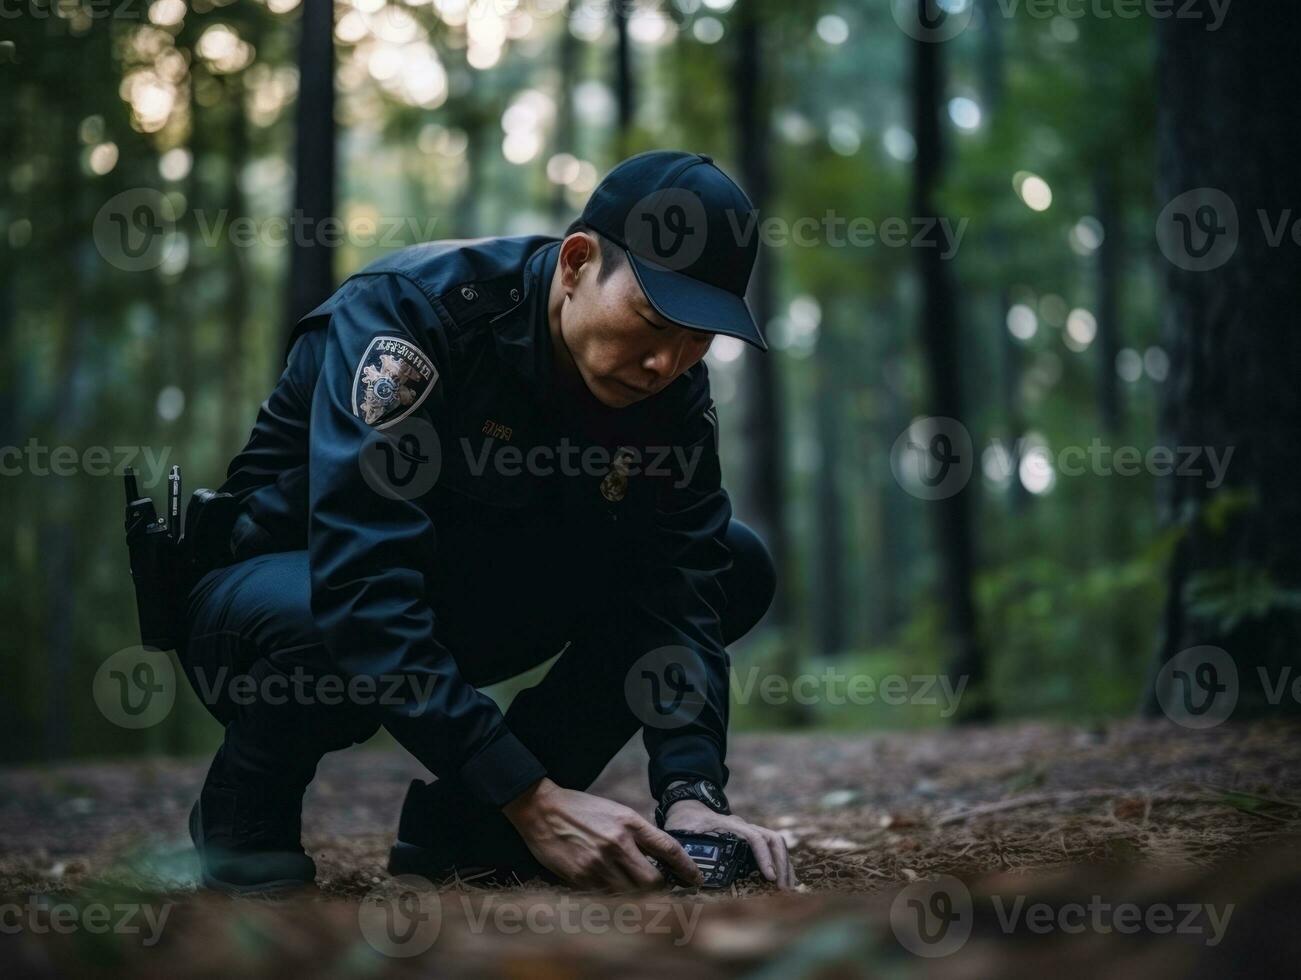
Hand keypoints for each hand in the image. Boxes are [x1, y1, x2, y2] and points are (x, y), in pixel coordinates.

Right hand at [503, 778, 702, 891]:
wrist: (542, 809)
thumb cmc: (581, 809)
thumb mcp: (615, 812)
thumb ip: (637, 833)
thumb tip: (660, 858)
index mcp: (629, 822)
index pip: (668, 849)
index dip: (687, 868)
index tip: (697, 880)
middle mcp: (618, 843)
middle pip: (654, 881)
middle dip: (660, 889)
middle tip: (660, 889)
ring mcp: (600, 862)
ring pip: (632, 894)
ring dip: (637, 896)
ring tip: (634, 890)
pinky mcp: (582, 877)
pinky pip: (607, 896)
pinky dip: (614, 897)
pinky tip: (610, 889)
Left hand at [662, 801, 798, 888]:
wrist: (688, 807)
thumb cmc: (684, 822)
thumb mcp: (680, 833)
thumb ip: (683, 850)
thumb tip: (688, 875)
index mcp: (730, 825)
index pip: (754, 838)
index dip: (763, 857)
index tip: (769, 877)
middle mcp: (744, 827)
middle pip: (773, 840)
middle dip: (782, 864)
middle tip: (784, 890)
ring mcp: (749, 832)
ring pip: (776, 844)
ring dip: (784, 865)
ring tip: (787, 889)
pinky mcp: (750, 841)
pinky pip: (772, 849)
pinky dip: (780, 864)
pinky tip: (783, 881)